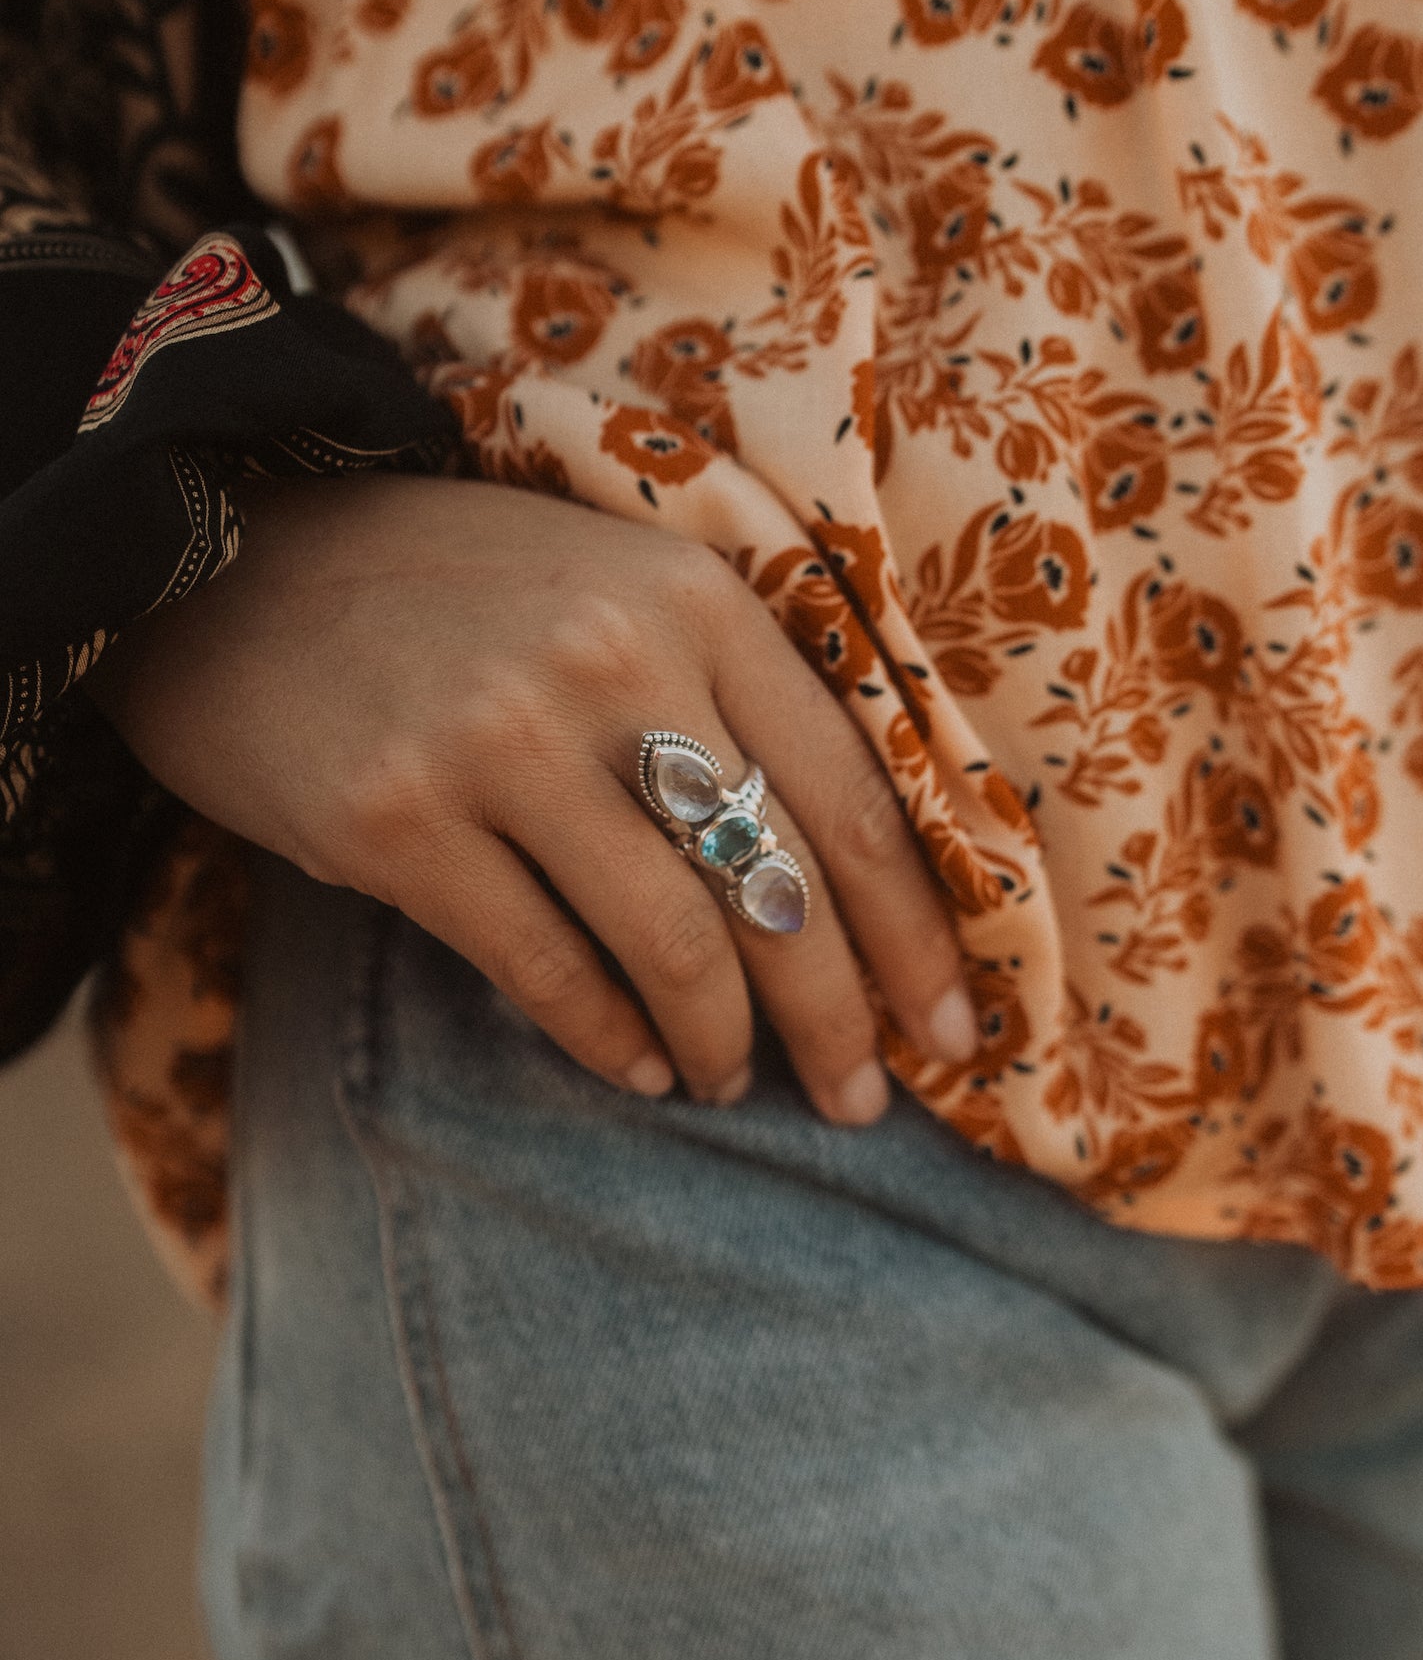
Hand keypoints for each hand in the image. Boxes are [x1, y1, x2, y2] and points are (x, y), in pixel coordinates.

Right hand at [92, 473, 977, 1121]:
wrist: (230, 557)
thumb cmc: (456, 593)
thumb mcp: (613, 593)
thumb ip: (726, 703)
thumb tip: (838, 895)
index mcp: (693, 598)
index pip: (850, 795)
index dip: (916, 933)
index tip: (955, 1029)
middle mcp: (611, 660)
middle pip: (775, 885)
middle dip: (839, 1018)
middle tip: (863, 1102)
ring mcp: (498, 741)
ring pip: (672, 942)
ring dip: (724, 1042)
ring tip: (731, 1083)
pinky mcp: (396, 820)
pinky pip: (544, 969)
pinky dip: (607, 1038)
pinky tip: (639, 1067)